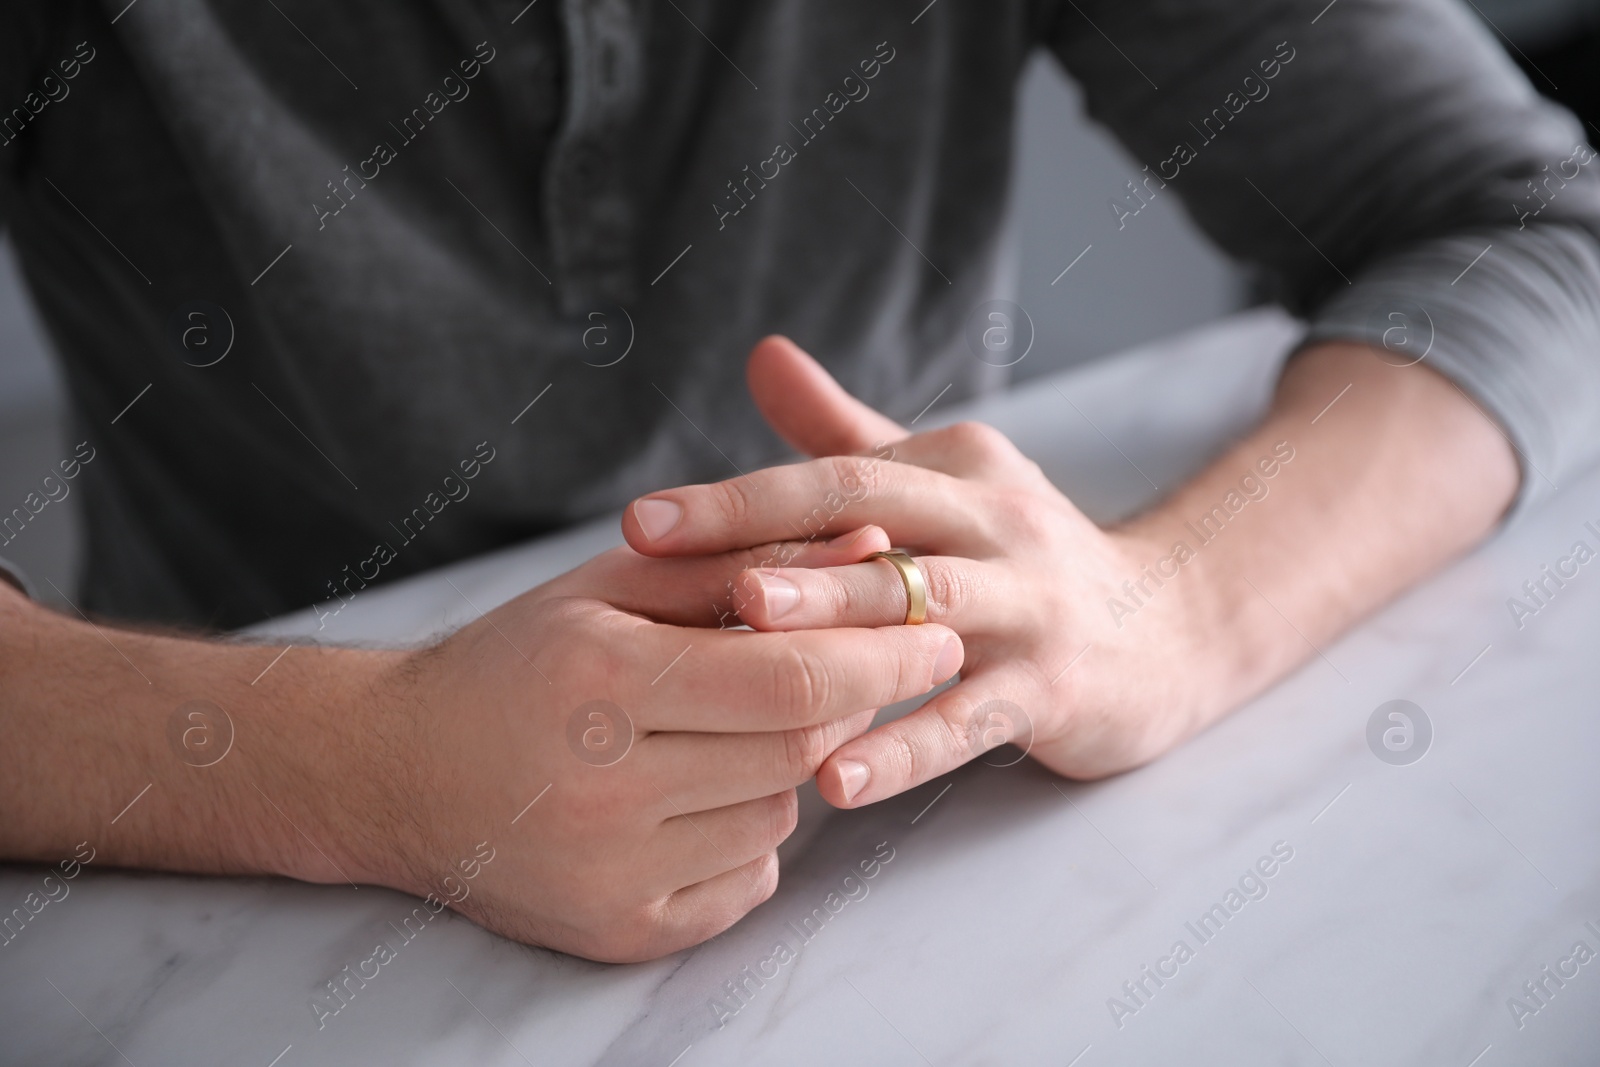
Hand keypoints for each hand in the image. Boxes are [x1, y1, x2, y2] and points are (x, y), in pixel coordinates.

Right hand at [356, 531, 961, 960]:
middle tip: (862, 666)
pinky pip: (745, 882)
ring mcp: (611, 873)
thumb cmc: (516, 661)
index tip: (935, 627)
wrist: (396, 771)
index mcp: (602, 679)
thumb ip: (744, 563)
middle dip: (852, 702)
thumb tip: (869, 544)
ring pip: (779, 816)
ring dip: (790, 767)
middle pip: (799, 752)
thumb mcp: (616, 585)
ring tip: (732, 727)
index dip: (882, 654)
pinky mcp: (616, 933)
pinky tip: (700, 794)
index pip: (792, 679)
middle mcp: (604, 787)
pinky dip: (751, 833)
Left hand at [622, 337, 1215, 806]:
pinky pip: (972, 718)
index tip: (642, 522)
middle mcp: (996, 523)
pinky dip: (905, 747)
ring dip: (837, 619)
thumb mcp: (948, 483)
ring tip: (750, 636)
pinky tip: (835, 779)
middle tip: (667, 554)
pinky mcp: (1056, 688)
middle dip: (771, 535)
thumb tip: (760, 355)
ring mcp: (1031, 606)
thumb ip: (849, 433)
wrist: (1172, 628)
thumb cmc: (1023, 558)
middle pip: (875, 520)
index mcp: (958, 467)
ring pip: (925, 608)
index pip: (837, 477)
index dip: (738, 497)